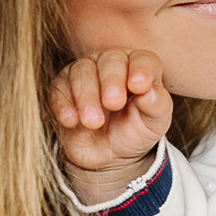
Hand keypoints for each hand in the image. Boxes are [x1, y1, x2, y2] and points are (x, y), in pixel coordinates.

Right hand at [49, 49, 172, 200]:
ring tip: (94, 122)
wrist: (108, 156)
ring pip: (81, 71)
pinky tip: (71, 121)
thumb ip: (157, 106)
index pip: (142, 60)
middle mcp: (112, 64)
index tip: (139, 86)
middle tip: (113, 104)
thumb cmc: (135, 132)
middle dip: (111, 81)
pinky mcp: (62, 89)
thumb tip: (150, 92)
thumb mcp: (154, 125)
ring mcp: (85, 74)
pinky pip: (58, 89)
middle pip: (110, 60)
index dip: (141, 70)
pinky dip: (63, 104)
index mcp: (140, 67)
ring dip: (87, 96)